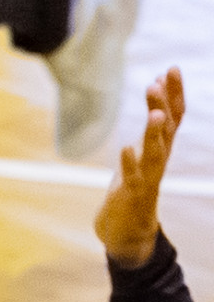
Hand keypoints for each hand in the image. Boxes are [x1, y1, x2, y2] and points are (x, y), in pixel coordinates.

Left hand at [95, 67, 184, 267]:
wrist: (127, 234)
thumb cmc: (133, 189)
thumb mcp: (143, 156)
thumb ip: (151, 131)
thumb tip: (156, 100)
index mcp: (160, 150)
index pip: (173, 116)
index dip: (174, 93)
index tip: (171, 68)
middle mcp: (158, 161)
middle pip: (165, 129)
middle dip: (163, 104)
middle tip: (159, 79)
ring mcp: (146, 178)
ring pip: (154, 152)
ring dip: (154, 133)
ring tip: (155, 113)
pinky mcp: (131, 195)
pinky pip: (132, 177)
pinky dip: (130, 162)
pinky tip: (127, 148)